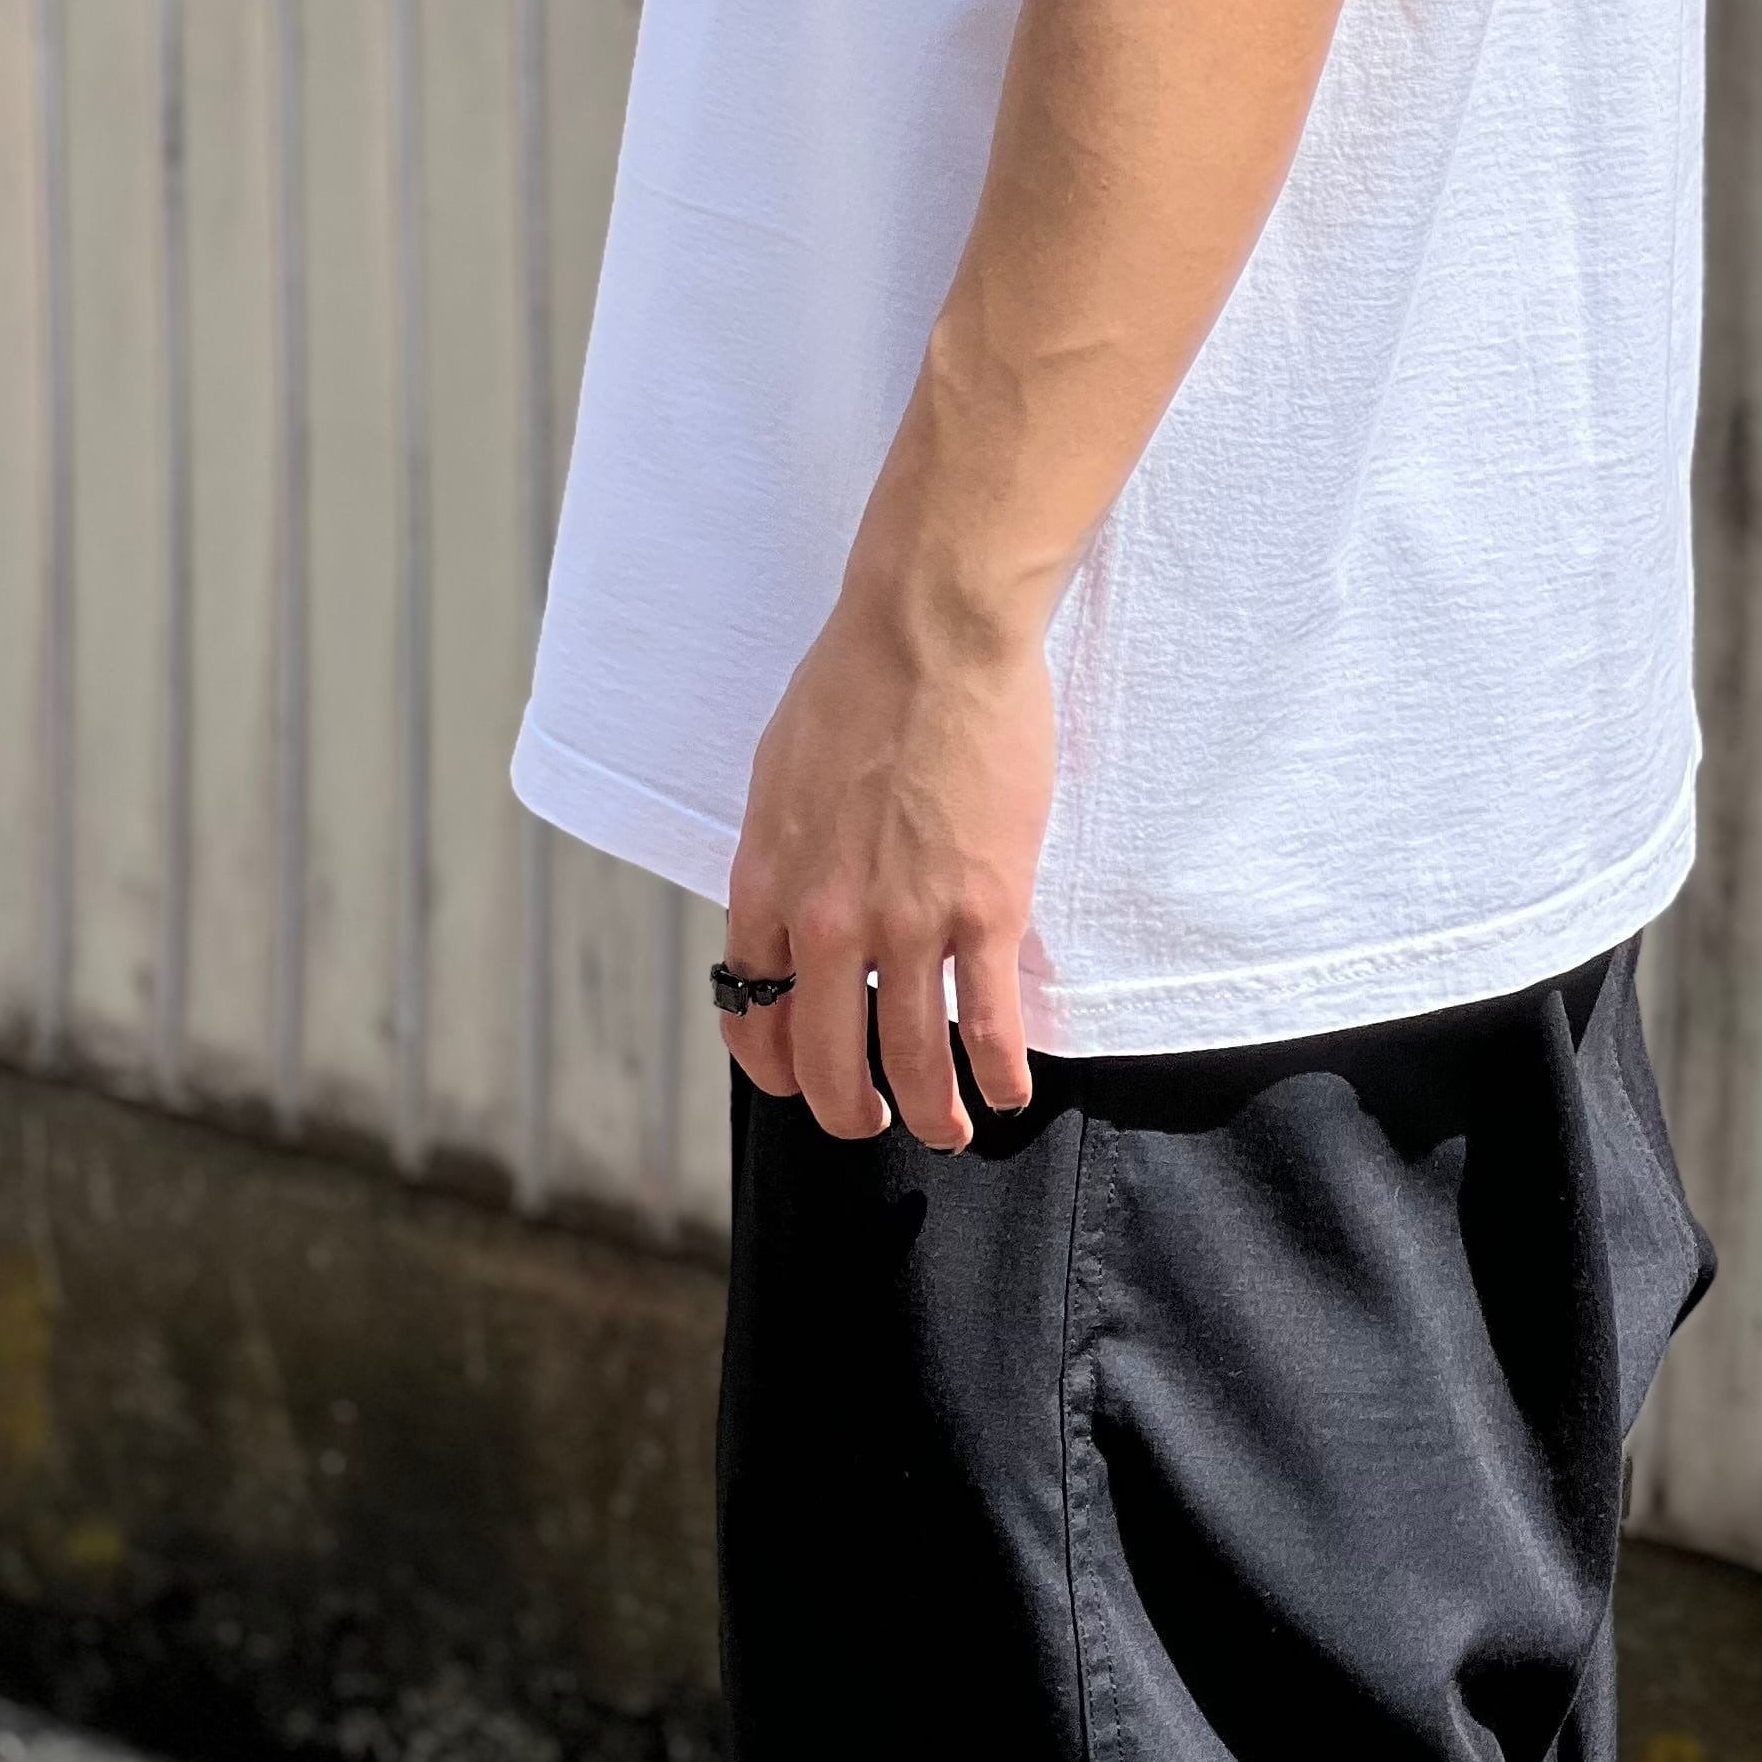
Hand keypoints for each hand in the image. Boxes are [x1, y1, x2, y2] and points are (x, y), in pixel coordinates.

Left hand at [719, 542, 1054, 1148]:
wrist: (931, 634)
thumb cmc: (855, 683)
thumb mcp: (777, 776)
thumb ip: (781, 856)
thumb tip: (791, 909)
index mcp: (767, 887)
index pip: (754, 1019)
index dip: (781, 1070)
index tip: (805, 1082)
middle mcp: (825, 923)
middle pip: (829, 1063)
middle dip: (853, 1112)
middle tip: (876, 1121)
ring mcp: (906, 922)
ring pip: (913, 1060)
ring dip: (933, 1112)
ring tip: (950, 1127)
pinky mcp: (985, 907)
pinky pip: (990, 1023)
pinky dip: (1000, 1073)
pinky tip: (1008, 1091)